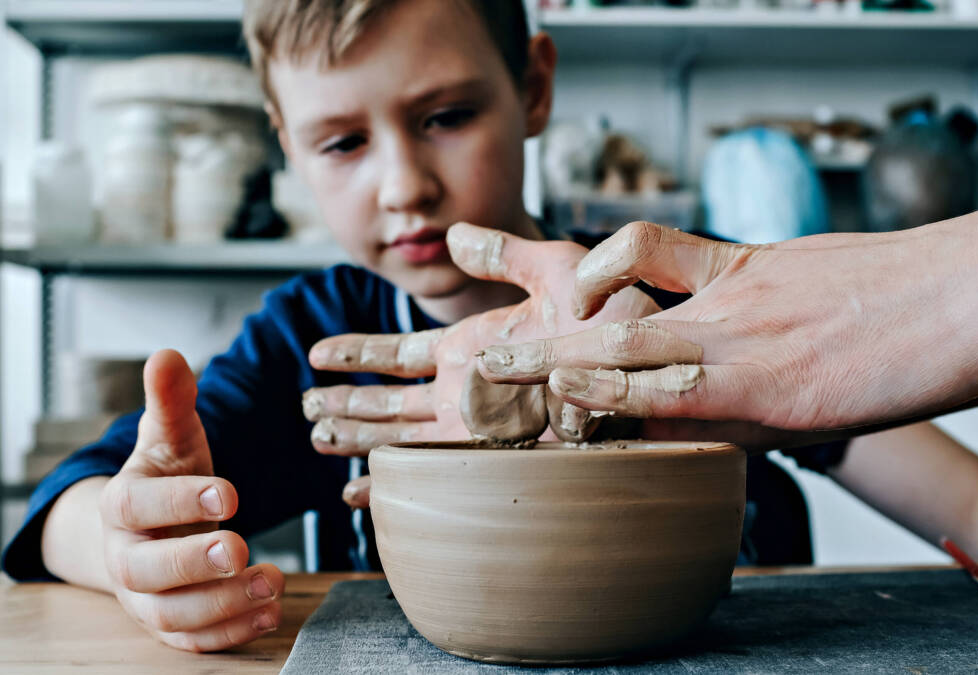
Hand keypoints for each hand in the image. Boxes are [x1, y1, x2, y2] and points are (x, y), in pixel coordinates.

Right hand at [97, 350, 283, 651]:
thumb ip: (172, 401)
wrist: (148, 530)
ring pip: (173, 614)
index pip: (138, 507)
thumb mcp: (172, 438)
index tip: (229, 493)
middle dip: (194, 563)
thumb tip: (167, 354)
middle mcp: (127, 556)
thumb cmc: (166, 477)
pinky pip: (193, 641)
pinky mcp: (170, 625)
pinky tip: (271, 611)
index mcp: (123, 505)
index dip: (180, 501)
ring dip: (222, 604)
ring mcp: (146, 597)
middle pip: (147, 570)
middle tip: (240, 549)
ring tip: (272, 582)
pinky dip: (231, 633)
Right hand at [304, 223, 659, 506]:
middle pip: (389, 402)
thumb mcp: (554, 267)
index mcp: (474, 346)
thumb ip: (504, 254)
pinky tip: (361, 497)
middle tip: (305, 412)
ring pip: (398, 436)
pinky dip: (391, 484)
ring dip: (356, 438)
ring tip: (317, 440)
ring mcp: (478, 425)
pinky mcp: (495, 452)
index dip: (357, 354)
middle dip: (346, 406)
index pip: (399, 354)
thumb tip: (452, 235)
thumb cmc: (614, 309)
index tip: (316, 354)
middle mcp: (467, 390)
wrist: (653, 359)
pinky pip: (431, 473)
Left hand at [477, 219, 977, 433]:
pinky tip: (571, 405)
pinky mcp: (765, 386)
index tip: (553, 309)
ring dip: (553, 367)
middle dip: (549, 335)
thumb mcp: (827, 282)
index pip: (644, 260)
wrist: (974, 295)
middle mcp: (728, 304)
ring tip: (494, 382)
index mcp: (744, 269)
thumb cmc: (912, 294)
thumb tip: (757, 350)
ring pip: (623, 344)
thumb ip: (778, 303)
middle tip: (488, 353)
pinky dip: (615, 396)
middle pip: (613, 303)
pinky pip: (670, 390)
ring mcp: (740, 340)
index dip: (593, 282)